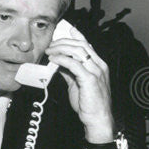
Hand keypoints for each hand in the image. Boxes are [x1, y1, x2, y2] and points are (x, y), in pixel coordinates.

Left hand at [45, 27, 115, 142]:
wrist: (97, 119)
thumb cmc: (89, 103)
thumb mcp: (77, 84)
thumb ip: (70, 72)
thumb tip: (58, 63)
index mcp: (98, 65)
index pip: (88, 45)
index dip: (77, 36)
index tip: (66, 29)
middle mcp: (99, 66)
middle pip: (81, 45)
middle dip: (63, 42)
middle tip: (50, 44)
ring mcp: (96, 72)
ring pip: (78, 51)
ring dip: (61, 49)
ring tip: (49, 51)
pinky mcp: (90, 79)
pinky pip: (74, 64)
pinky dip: (62, 59)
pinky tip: (53, 59)